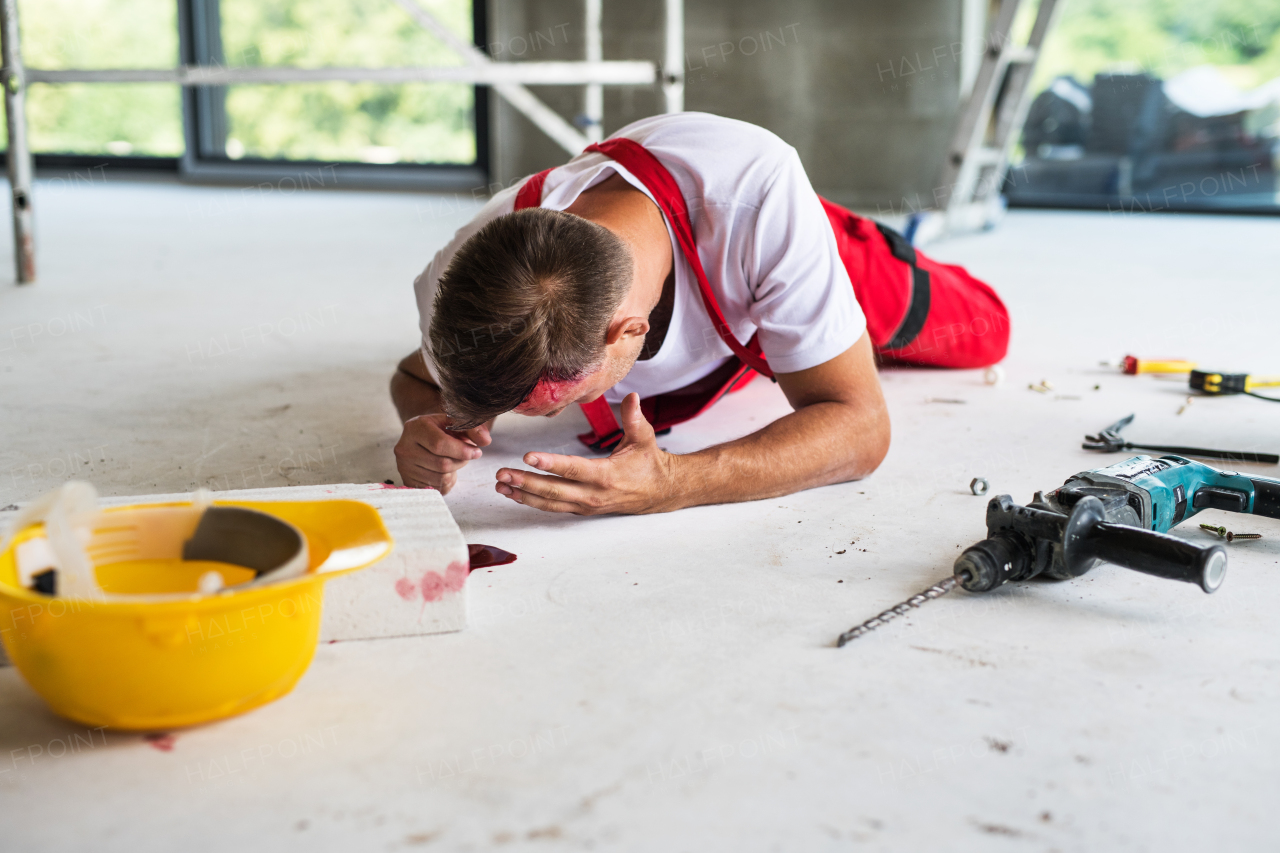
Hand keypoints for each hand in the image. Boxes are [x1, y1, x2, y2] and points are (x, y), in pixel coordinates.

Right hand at [395, 414, 491, 493]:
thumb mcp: (455, 423)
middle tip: (466, 455)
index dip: (462, 450)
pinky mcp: (408, 481)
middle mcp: (404, 448)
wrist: (421, 437)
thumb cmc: (441, 429)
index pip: (439, 444)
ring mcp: (404, 467)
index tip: (477, 452)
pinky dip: (447, 482)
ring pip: (441, 478)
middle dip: (461, 461)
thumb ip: (473, 429)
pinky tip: (444, 471)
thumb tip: (486, 440)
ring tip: (452, 460)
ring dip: (455, 472)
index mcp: (415, 427)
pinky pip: (437, 488)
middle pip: (442, 464)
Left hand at [495, 393, 680, 514]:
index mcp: (606, 475)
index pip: (573, 469)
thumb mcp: (644, 438)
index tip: (529, 457)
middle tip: (502, 473)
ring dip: (523, 495)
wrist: (660, 492)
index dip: (550, 464)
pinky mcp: (582, 509)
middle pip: (554, 491)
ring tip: (501, 485)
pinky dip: (533, 501)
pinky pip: (554, 507)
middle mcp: (593, 495)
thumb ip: (634, 418)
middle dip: (526, 482)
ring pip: (550, 503)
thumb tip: (631, 396)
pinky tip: (515, 493)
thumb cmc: (649, 463)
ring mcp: (586, 506)